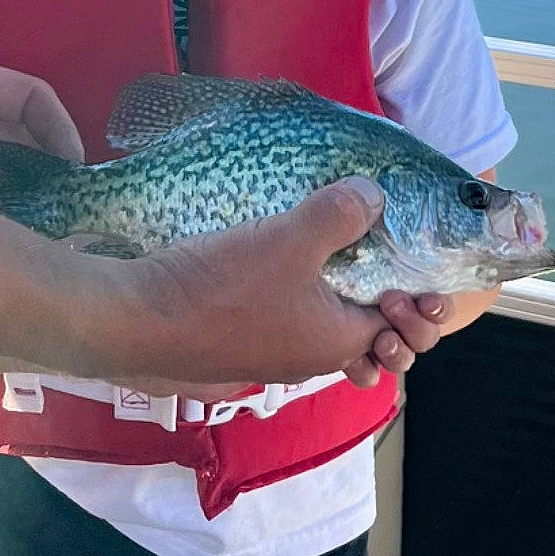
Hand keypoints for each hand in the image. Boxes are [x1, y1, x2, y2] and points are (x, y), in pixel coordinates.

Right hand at [87, 177, 440, 393]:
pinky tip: (287, 261)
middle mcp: (312, 359)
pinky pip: (291, 323)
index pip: (403, 332)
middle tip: (381, 266)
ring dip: (344, 303)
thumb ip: (341, 215)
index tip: (405, 270)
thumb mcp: (291, 239)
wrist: (137, 319)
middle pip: (373, 340)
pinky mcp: (242, 340)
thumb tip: (374, 196)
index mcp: (339, 343)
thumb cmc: (221, 287)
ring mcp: (275, 354)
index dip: (416, 303)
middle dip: (390, 311)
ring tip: (340, 260)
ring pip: (329, 331)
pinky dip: (305, 300)